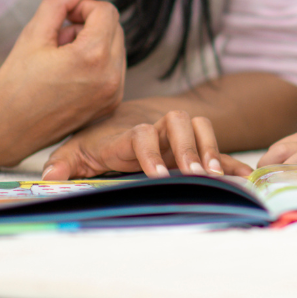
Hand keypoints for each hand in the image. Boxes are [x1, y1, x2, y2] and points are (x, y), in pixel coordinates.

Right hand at [0, 0, 125, 166]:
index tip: (62, 19)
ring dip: (94, 44)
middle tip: (58, 40)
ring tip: (61, 59)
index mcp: (93, 57)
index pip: (107, 11)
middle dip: (88, 26)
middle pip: (115, 28)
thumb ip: (58, 3)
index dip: (83, 8)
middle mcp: (111, 76)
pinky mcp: (112, 104)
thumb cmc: (13, 86)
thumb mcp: (32, 37)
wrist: (6, 134)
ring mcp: (114, 93)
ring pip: (117, 47)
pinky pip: (115, 69)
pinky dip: (98, 63)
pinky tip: (70, 74)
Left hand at [42, 107, 251, 179]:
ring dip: (210, 149)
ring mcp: (178, 136)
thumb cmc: (99, 139)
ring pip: (200, 128)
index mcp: (129, 133)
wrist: (123, 119)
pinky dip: (231, 162)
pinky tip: (245, 178)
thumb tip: (50, 177)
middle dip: (188, 147)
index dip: (151, 152)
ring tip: (215, 175)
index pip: (141, 134)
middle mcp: (157, 129)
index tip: (159, 175)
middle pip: (178, 122)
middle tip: (195, 173)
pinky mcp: (193, 147)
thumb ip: (64, 163)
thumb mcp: (76, 150)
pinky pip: (217, 150)